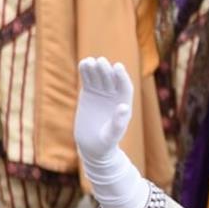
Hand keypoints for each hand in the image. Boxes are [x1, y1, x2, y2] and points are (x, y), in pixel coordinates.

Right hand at [74, 57, 151, 207]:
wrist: (92, 146)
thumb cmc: (105, 143)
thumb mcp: (111, 135)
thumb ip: (118, 122)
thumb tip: (124, 106)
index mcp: (124, 104)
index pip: (125, 86)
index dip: (122, 76)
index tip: (117, 67)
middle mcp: (114, 97)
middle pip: (112, 79)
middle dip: (107, 70)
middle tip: (101, 61)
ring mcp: (101, 94)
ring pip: (99, 77)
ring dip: (95, 68)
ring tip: (89, 61)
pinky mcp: (89, 94)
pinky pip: (88, 80)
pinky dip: (86, 71)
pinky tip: (83, 63)